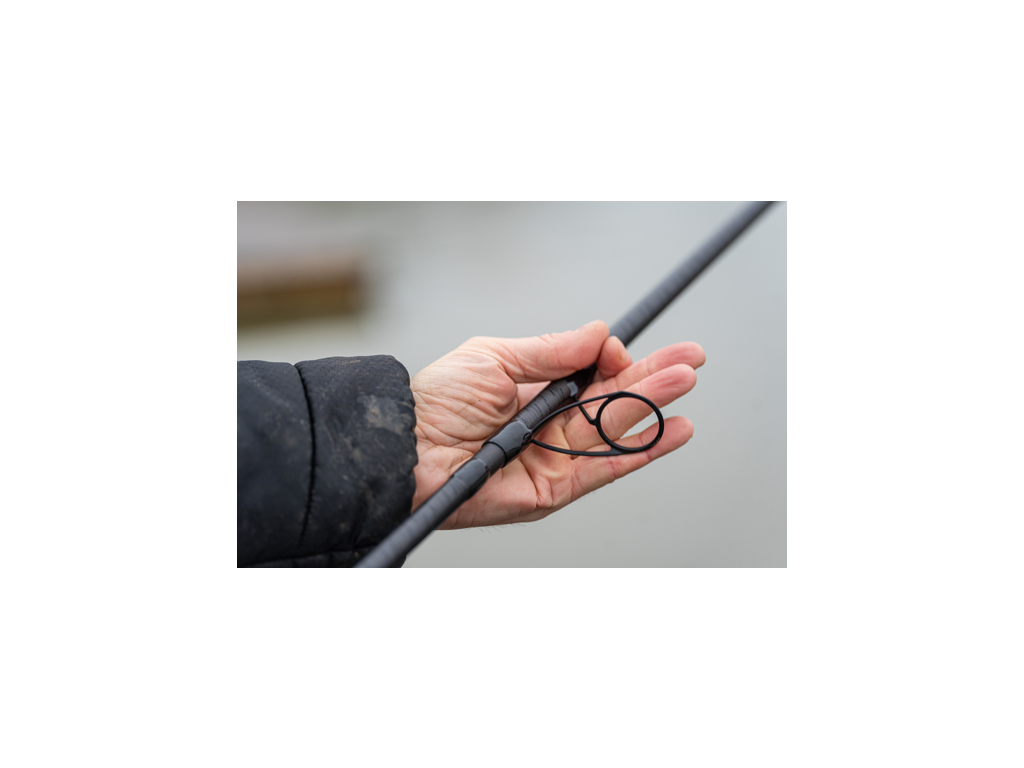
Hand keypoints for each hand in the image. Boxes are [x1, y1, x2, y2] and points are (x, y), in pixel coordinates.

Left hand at [410, 320, 703, 528]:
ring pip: (615, 428)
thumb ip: (551, 350)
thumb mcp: (495, 357)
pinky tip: (672, 430)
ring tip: (685, 380)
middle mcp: (550, 425)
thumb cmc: (437, 401)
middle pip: (613, 400)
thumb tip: (599, 335)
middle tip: (690, 358)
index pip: (593, 374)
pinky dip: (642, 450)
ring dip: (654, 404)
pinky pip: (605, 467)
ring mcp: (555, 457)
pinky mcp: (555, 487)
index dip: (619, 360)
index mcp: (536, 390)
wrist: (407, 448)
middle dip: (654, 377)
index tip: (631, 345)